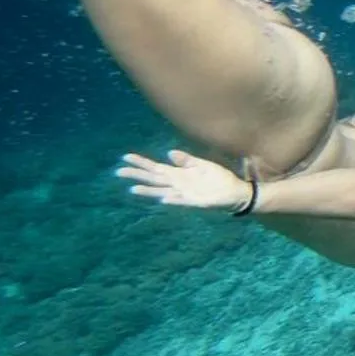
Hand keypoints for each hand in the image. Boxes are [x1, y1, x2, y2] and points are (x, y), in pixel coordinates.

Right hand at [117, 149, 251, 210]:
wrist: (235, 191)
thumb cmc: (218, 178)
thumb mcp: (201, 165)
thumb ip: (186, 160)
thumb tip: (169, 153)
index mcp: (178, 174)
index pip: (155, 168)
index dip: (141, 163)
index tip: (125, 157)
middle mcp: (178, 185)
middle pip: (153, 179)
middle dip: (137, 175)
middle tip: (118, 172)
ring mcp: (185, 194)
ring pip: (162, 192)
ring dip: (149, 191)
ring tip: (133, 189)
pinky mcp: (196, 202)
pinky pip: (182, 201)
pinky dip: (173, 200)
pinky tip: (163, 199)